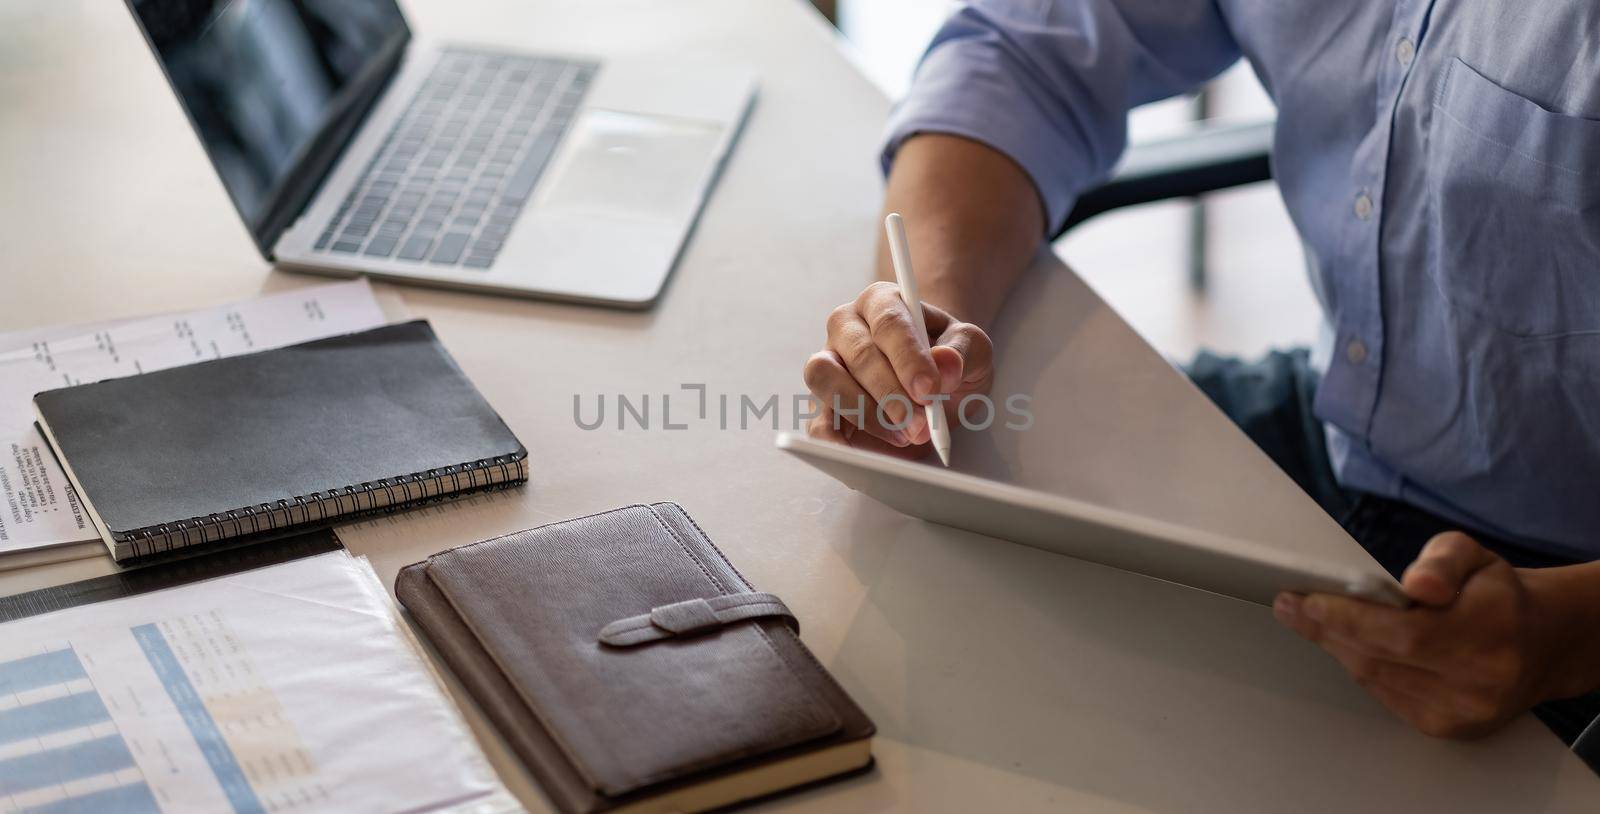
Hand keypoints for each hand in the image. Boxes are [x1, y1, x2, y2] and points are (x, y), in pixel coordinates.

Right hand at [803, 281, 993, 458]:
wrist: (936, 382)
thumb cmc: (949, 358)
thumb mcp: (972, 349)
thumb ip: (963, 351)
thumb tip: (945, 364)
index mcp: (883, 302)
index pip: (890, 322)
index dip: (908, 358)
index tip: (929, 390)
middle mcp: (847, 327)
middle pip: (859, 354)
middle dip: (891, 394)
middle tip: (920, 423)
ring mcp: (829, 363)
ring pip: (825, 378)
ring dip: (864, 412)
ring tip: (903, 435)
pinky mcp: (823, 404)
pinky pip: (816, 422)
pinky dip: (832, 442)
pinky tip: (861, 455)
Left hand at [1273, 532, 1567, 738]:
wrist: (1540, 643)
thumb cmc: (1495, 594)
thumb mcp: (1472, 557)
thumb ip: (1442, 561)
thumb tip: (1418, 585)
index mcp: (1489, 633)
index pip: (1402, 634)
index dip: (1345, 619)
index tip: (1302, 600)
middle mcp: (1480, 682)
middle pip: (1380, 659)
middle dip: (1326, 630)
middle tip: (1291, 607)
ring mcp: (1463, 712)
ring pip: (1375, 678)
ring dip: (1339, 647)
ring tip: (1311, 618)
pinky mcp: (1448, 728)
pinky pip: (1385, 695)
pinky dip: (1362, 667)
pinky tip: (1350, 644)